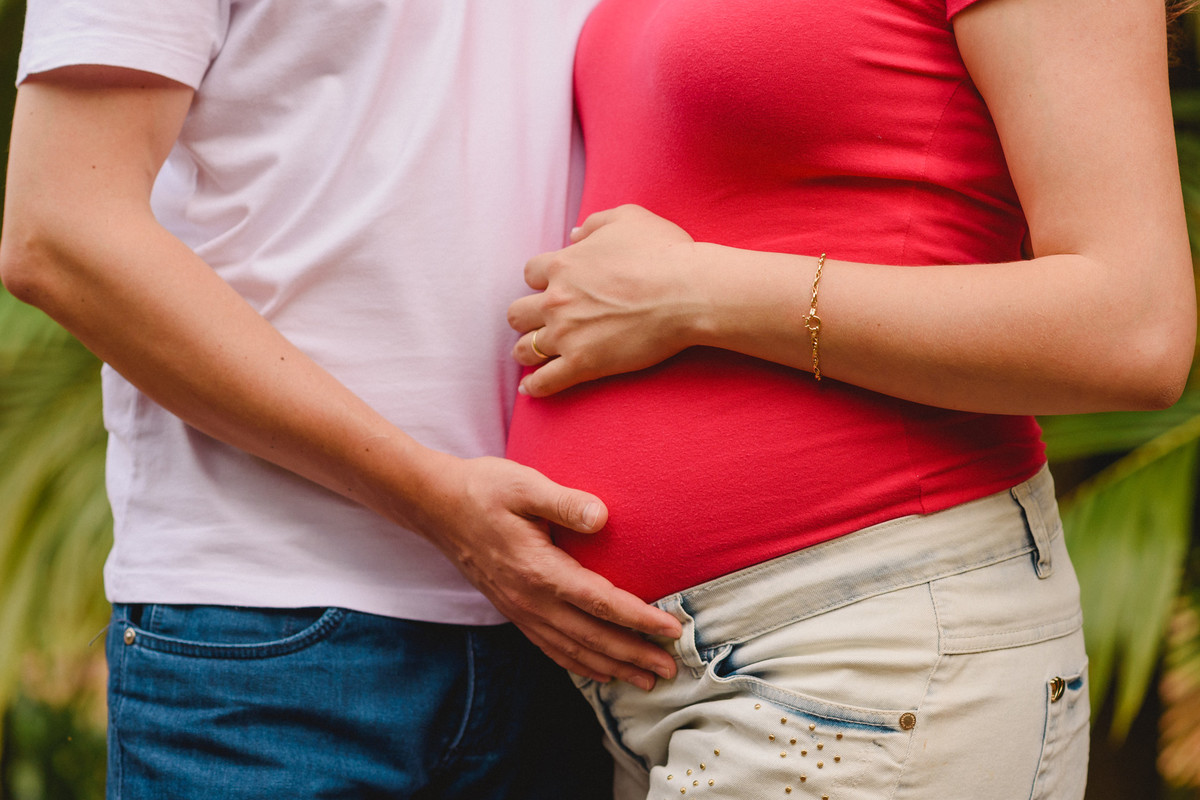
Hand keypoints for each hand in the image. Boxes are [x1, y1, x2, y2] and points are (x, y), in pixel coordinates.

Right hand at [411, 452, 681, 688]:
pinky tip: (598, 671)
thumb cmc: (484, 489)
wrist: (435, 505)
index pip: (599, 602)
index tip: (671, 630)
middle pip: (591, 637)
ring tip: (644, 680)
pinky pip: (550, 647)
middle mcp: (529, 599)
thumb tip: (602, 516)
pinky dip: (578, 664)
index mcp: (538, 569)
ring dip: (611, 667)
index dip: (638, 620)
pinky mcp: (512, 609)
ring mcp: (519, 609)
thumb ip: (565, 502)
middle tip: (671, 668)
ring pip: (572, 649)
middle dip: (634, 655)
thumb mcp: (525, 485)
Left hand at [508, 204, 706, 395]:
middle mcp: (556, 300)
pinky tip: (530, 388)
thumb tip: (574, 234)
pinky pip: (545, 381)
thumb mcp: (627, 218)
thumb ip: (594, 224)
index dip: (540, 280)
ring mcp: (566, 334)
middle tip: (536, 322)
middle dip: (526, 317)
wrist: (686, 292)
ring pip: (526, 348)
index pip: (530, 273)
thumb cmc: (663, 252)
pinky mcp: (582, 363)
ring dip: (526, 350)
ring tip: (530, 354)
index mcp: (563, 265)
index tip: (551, 286)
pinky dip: (535, 386)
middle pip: (519, 313)